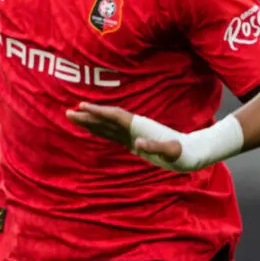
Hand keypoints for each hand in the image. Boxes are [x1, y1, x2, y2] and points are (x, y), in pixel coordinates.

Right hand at [65, 103, 188, 168]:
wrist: (191, 153)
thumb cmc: (183, 152)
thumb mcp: (172, 152)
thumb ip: (156, 147)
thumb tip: (137, 144)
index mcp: (140, 126)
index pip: (114, 117)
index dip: (98, 112)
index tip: (82, 107)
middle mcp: (134, 127)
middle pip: (106, 119)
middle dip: (88, 115)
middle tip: (69, 112)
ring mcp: (132, 134)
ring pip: (106, 126)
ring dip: (90, 121)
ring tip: (73, 117)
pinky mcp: (133, 142)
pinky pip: (111, 134)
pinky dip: (99, 130)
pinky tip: (90, 129)